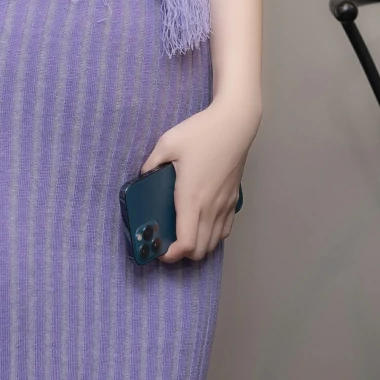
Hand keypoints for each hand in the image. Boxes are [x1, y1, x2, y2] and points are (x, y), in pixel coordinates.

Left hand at [139, 98, 257, 264]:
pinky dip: (212, 235)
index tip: (159, 251)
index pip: (186, 244)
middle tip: (167, 244)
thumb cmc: (202, 132)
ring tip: (183, 236)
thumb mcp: (167, 143)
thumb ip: (151, 163)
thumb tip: (142, 176)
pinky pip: (225, 229)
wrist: (236, 123)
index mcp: (192, 198)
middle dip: (182, 254)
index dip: (172, 255)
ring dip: (198, 246)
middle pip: (200, 251)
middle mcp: (210, 207)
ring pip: (214, 242)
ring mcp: (225, 205)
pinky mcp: (233, 199)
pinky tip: (201, 224)